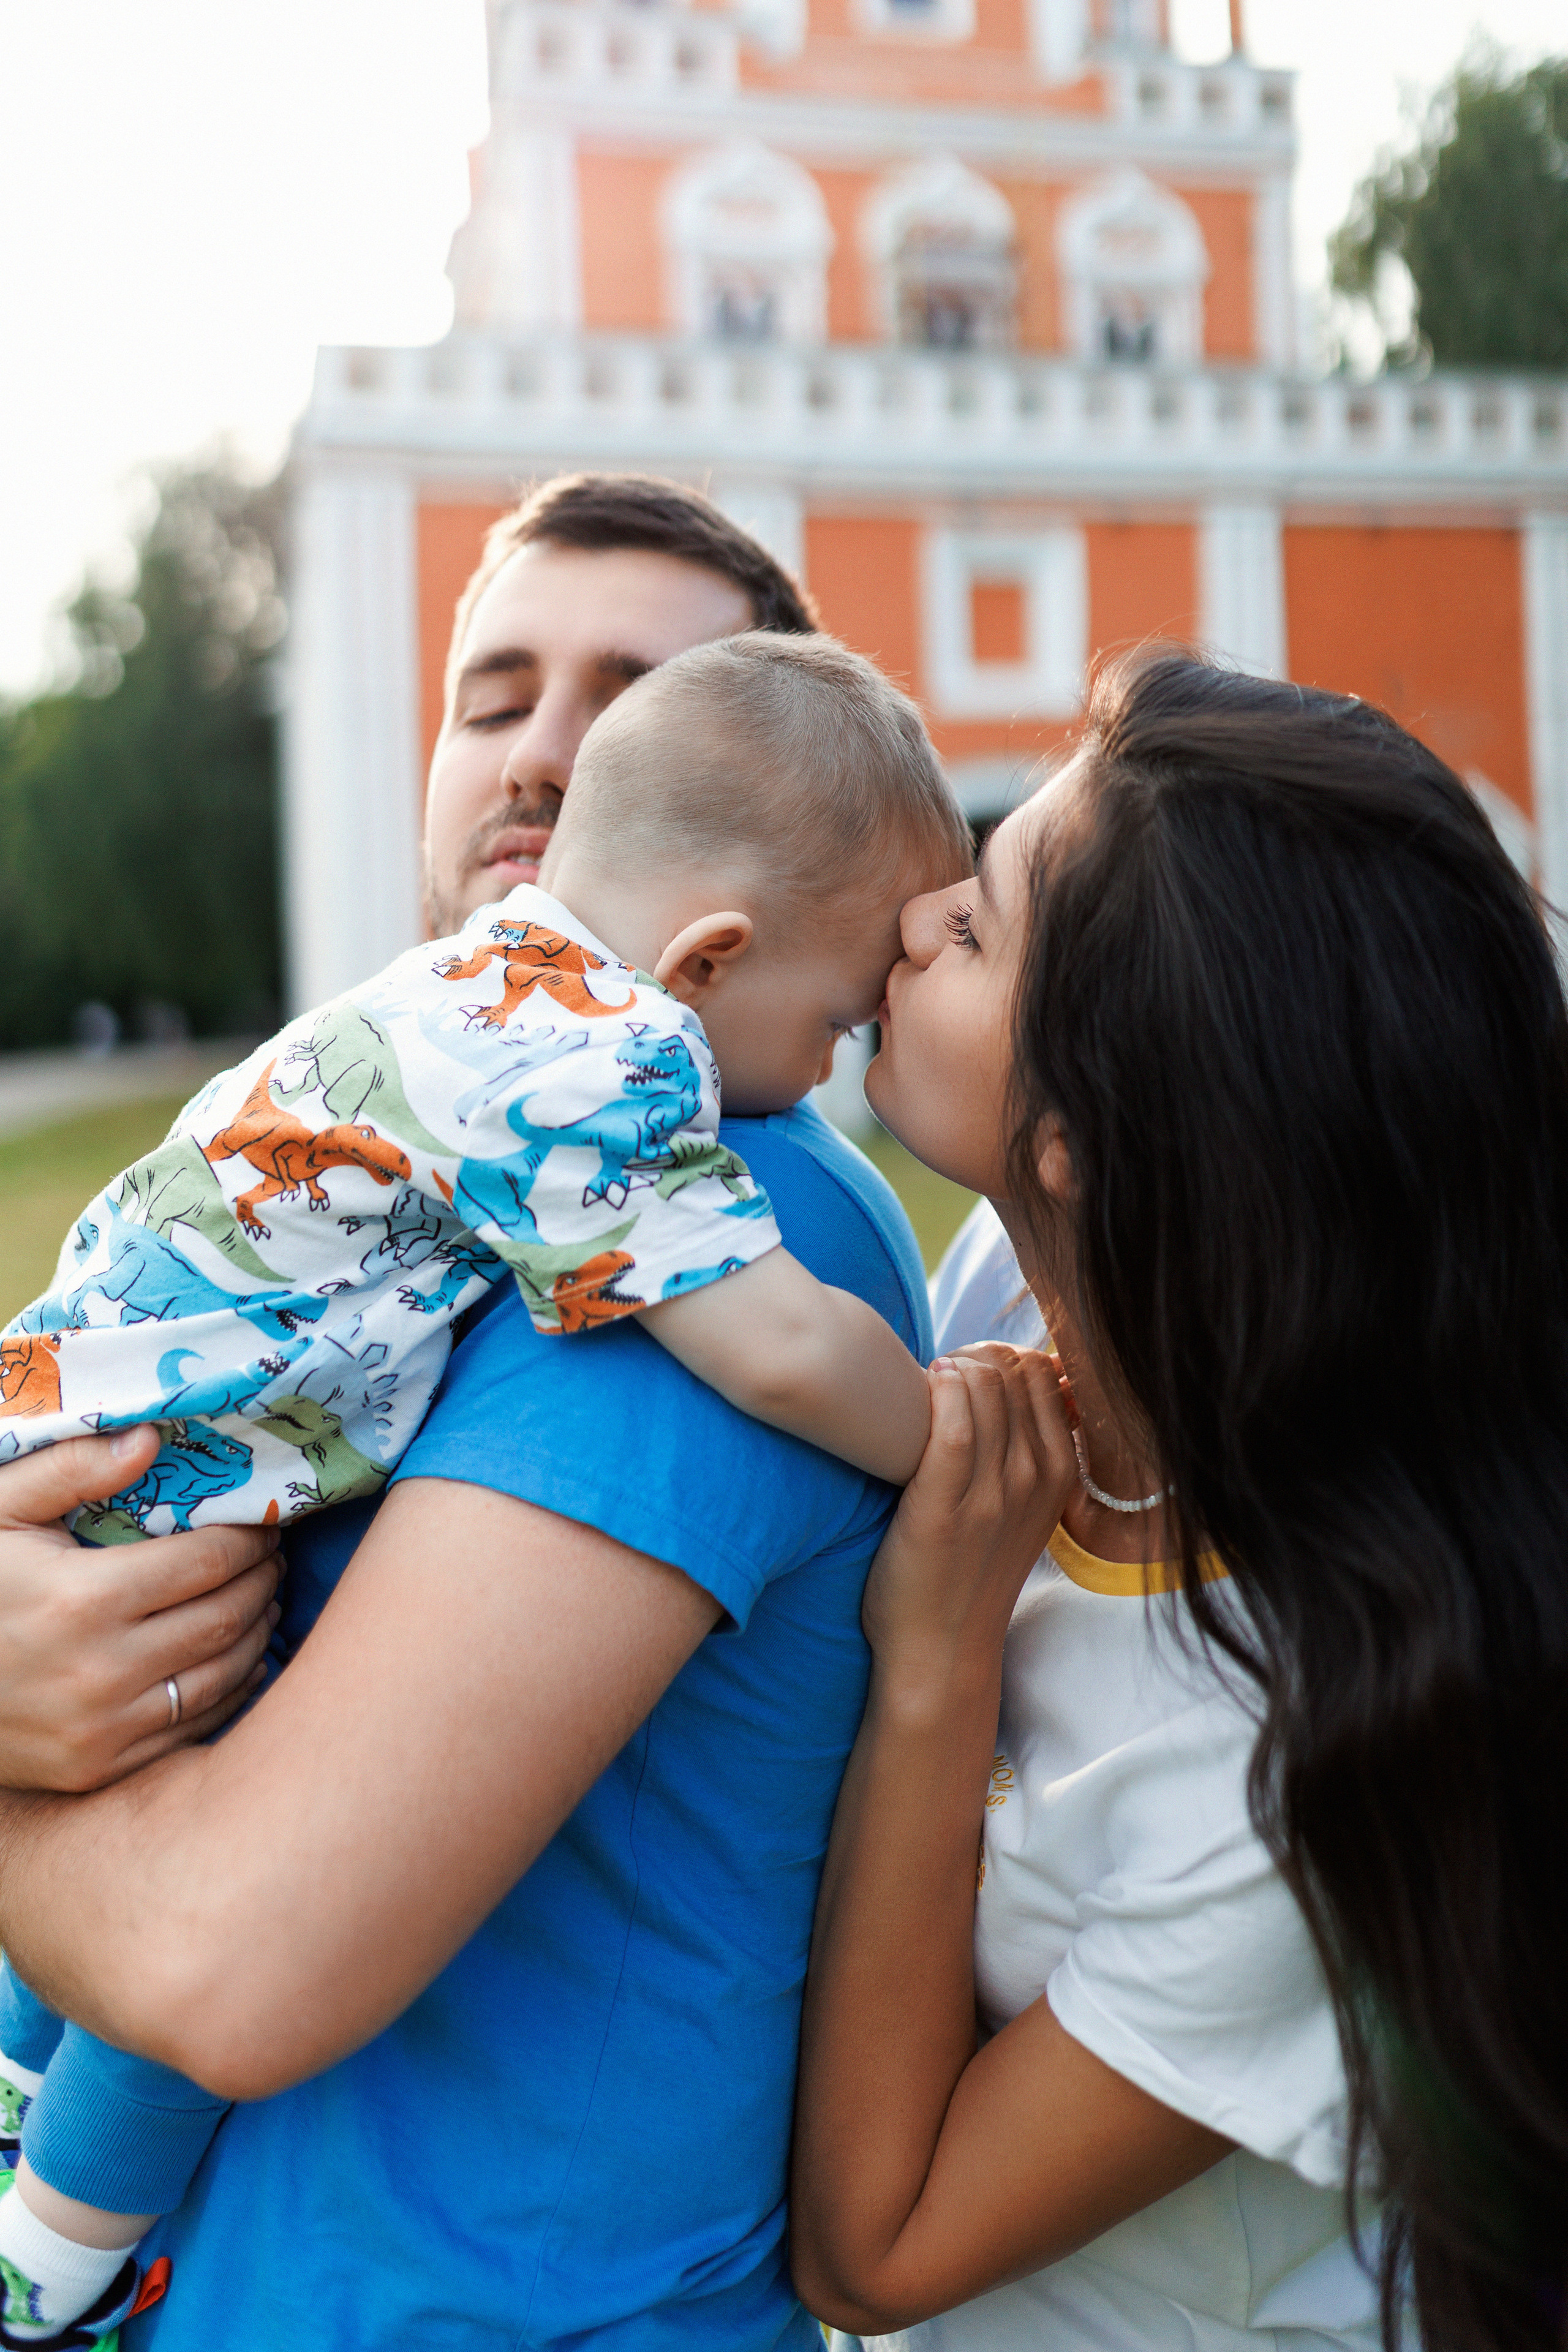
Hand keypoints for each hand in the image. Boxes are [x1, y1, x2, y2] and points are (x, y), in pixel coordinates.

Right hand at [0, 1427, 281, 1791]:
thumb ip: (72, 1470)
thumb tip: (150, 1438)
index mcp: (82, 1601)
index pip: (208, 1562)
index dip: (249, 1537)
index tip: (264, 1520)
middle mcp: (101, 1673)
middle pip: (226, 1617)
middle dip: (262, 1580)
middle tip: (272, 1556)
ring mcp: (103, 1730)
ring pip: (223, 1675)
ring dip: (257, 1631)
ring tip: (263, 1599)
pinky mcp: (100, 1769)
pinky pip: (196, 1728)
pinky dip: (232, 1688)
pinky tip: (237, 1657)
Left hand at [862, 1346, 1076, 1688]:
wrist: (941, 1650)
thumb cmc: (969, 1573)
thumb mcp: (1021, 1511)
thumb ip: (1028, 1453)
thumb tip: (1015, 1384)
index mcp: (1059, 1475)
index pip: (1042, 1375)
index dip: (1000, 1355)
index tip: (968, 1368)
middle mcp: (1035, 1479)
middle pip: (1013, 1373)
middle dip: (974, 1356)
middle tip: (940, 1372)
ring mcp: (993, 1494)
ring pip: (984, 1388)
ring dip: (950, 1369)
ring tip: (924, 1383)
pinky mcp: (945, 1508)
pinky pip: (953, 1424)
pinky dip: (938, 1393)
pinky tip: (921, 1390)